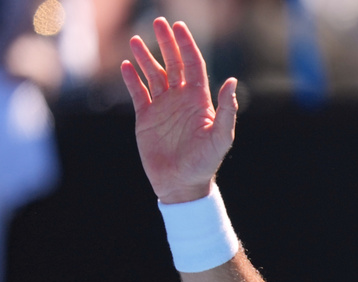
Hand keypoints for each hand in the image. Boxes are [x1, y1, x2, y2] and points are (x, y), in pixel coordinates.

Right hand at [121, 18, 237, 203]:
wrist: (182, 185)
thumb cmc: (205, 163)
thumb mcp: (221, 138)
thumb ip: (227, 110)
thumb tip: (231, 82)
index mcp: (199, 100)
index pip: (193, 65)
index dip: (186, 45)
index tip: (178, 27)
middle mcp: (181, 99)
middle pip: (173, 63)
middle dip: (166, 43)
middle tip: (158, 22)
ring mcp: (163, 107)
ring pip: (153, 74)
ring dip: (145, 57)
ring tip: (137, 40)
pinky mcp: (146, 118)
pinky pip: (138, 93)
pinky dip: (131, 79)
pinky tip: (126, 65)